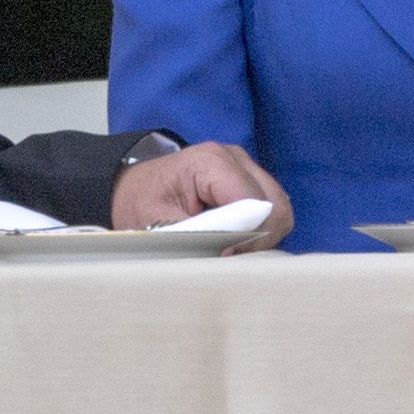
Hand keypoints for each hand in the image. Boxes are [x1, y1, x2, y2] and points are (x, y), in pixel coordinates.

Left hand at [111, 140, 289, 245]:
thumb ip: (194, 238)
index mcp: (211, 162)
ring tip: (228, 245)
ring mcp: (246, 166)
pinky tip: (234, 236)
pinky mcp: (251, 179)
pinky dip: (260, 229)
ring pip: (280, 210)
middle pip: (276, 207)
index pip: (255, 204)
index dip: (245, 236)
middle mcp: (235, 158)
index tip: (224, 255)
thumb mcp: (157, 224)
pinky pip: (273, 210)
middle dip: (258, 238)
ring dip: (260, 235)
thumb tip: (229, 255)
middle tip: (228, 254)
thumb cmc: (142, 203)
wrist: (134, 186)